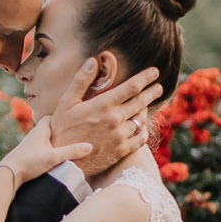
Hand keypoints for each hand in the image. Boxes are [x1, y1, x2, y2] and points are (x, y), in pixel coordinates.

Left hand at [0, 120, 93, 183]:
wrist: (8, 174)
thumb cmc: (29, 162)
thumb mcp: (54, 157)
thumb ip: (71, 151)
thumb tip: (90, 146)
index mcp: (40, 130)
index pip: (51, 117)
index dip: (61, 118)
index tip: (72, 121)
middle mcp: (34, 135)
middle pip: (49, 128)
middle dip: (60, 131)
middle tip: (72, 134)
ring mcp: (30, 145)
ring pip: (45, 139)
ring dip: (54, 142)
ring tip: (66, 147)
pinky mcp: (27, 154)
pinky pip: (41, 148)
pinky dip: (48, 150)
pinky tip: (54, 158)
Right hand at [46, 59, 162, 178]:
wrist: (63, 161)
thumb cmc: (62, 129)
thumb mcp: (66, 102)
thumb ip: (81, 80)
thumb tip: (93, 61)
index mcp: (104, 105)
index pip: (132, 87)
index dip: (146, 77)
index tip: (155, 71)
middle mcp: (116, 119)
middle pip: (141, 102)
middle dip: (152, 92)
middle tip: (158, 87)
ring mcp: (120, 136)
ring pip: (141, 120)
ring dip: (145, 111)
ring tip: (146, 106)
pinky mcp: (121, 151)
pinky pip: (140, 139)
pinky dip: (143, 131)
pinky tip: (142, 127)